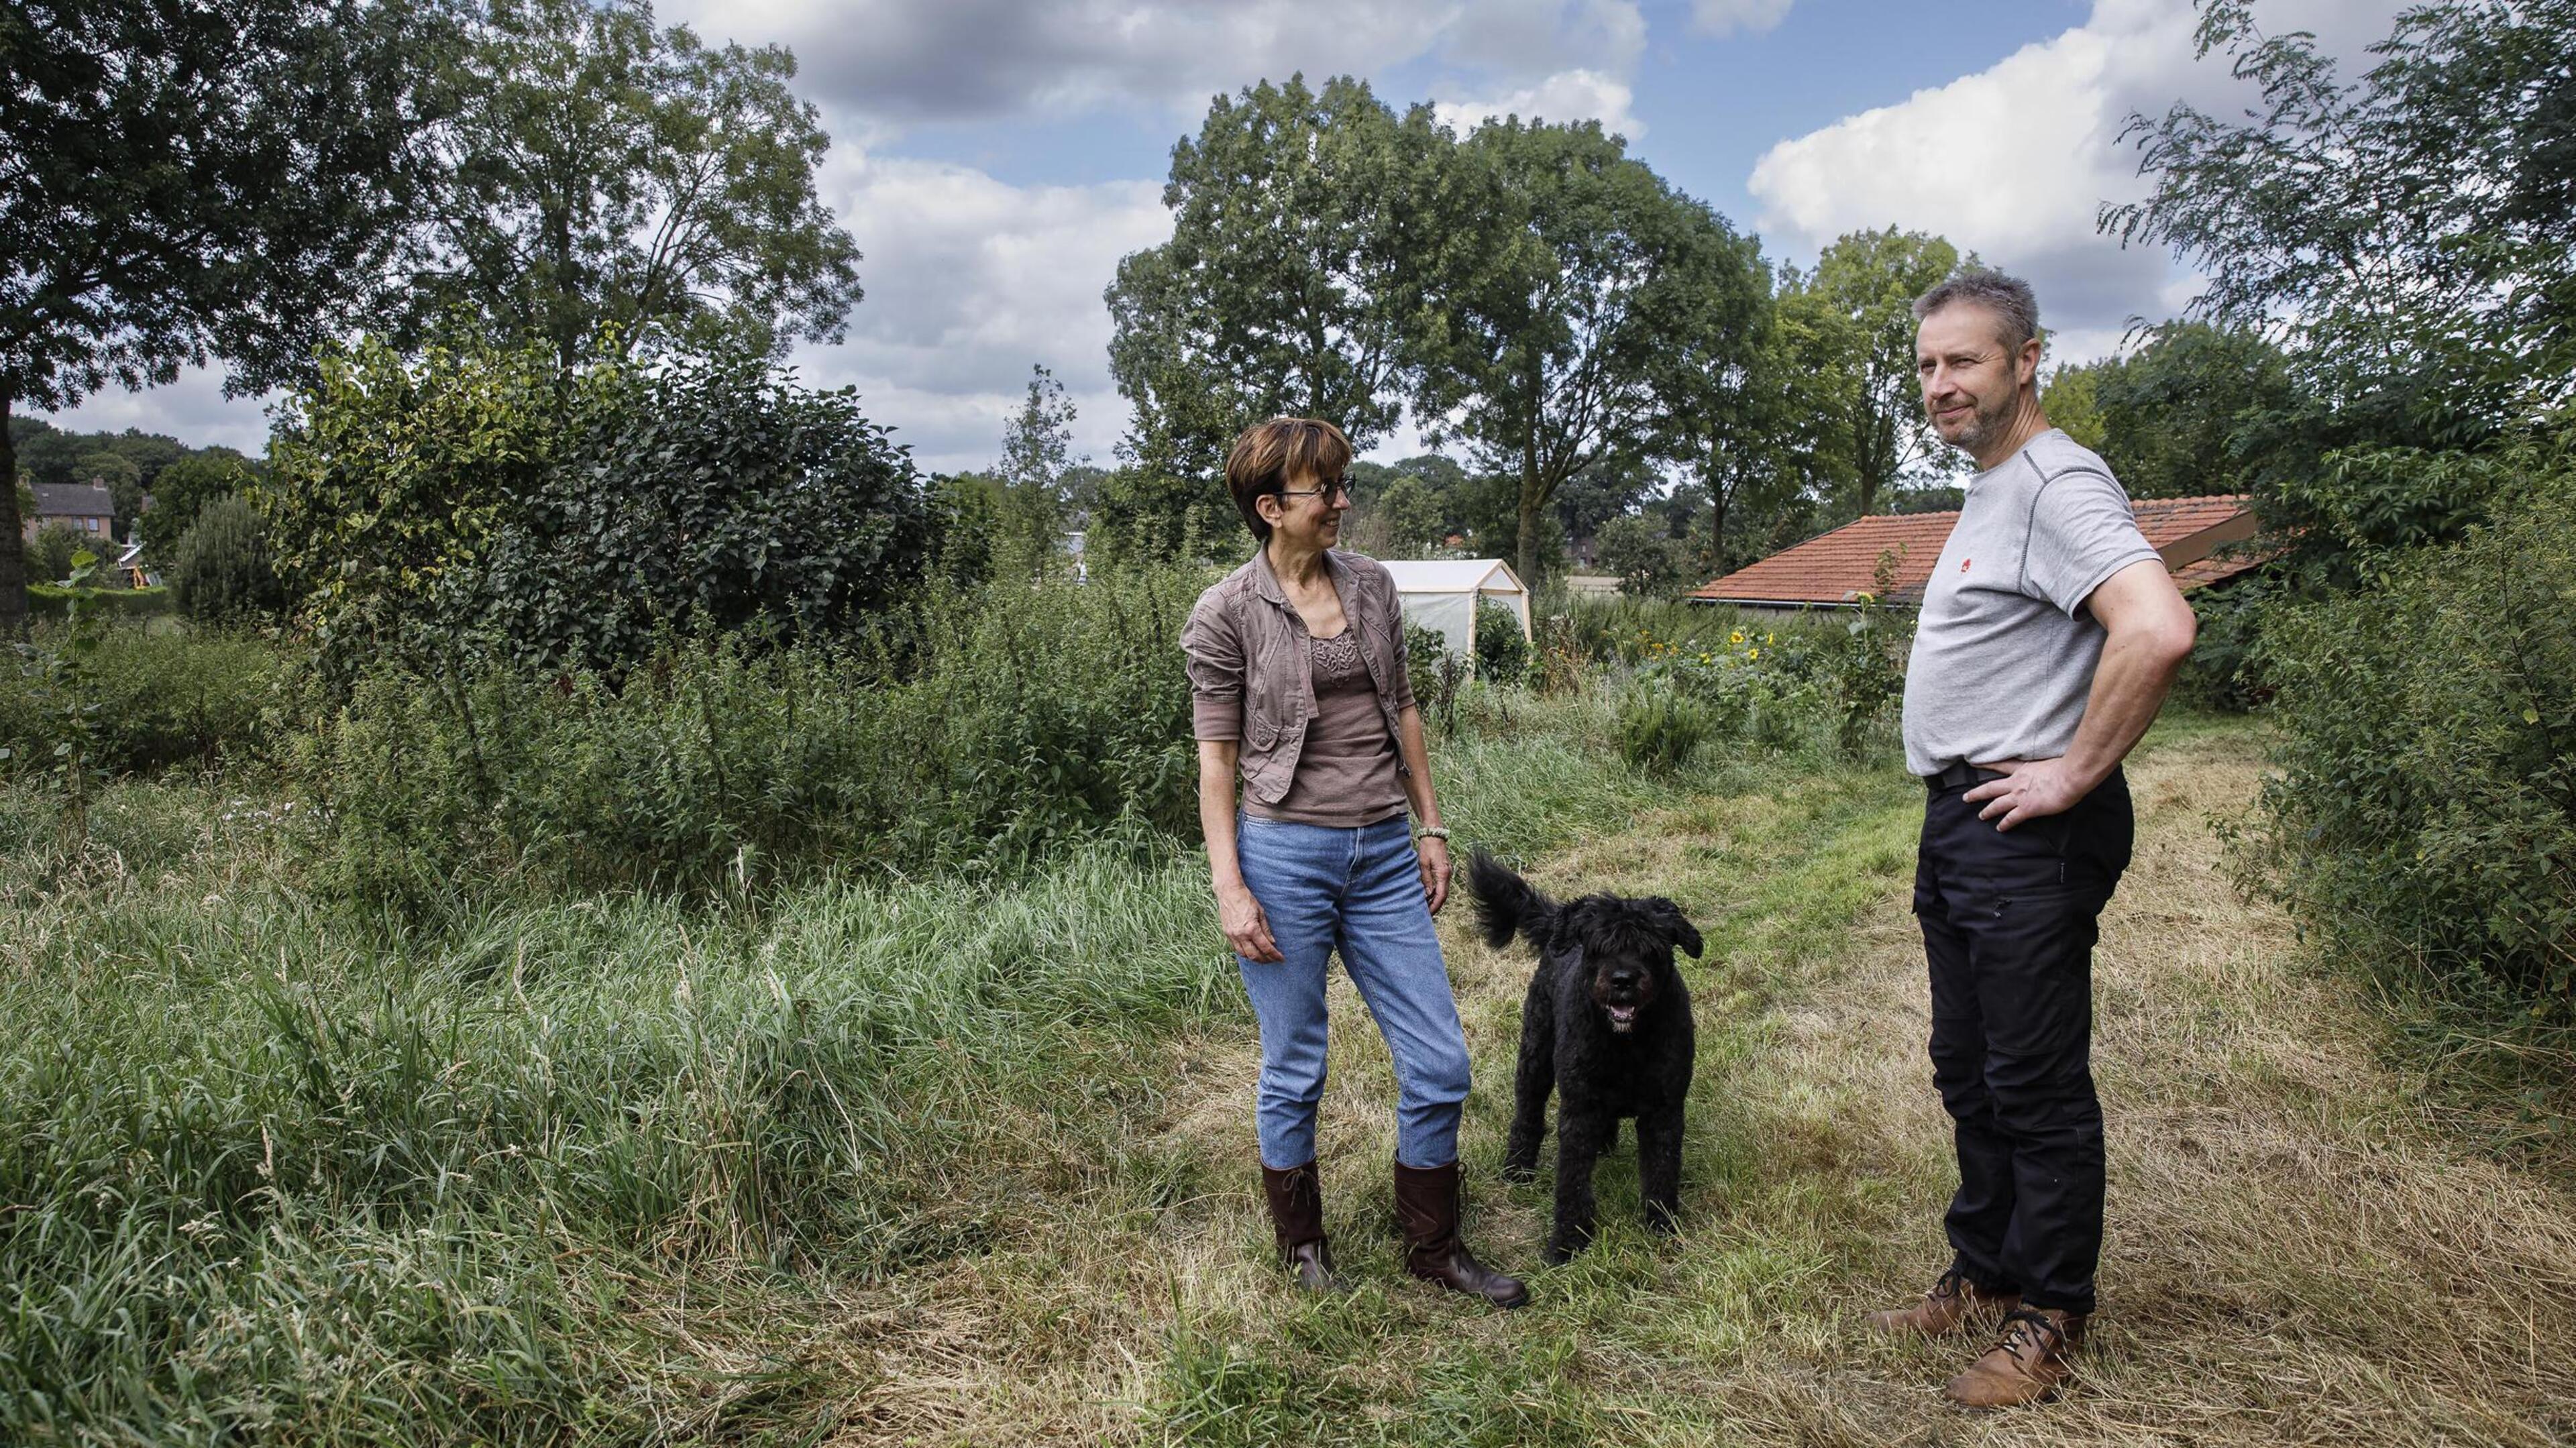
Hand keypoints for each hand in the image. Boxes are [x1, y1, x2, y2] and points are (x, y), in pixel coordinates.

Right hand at [1218, 883, 1282, 962]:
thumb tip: (1272, 942)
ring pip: (1244, 954)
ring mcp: (1232, 935)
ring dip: (1254, 958)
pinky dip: (1245, 952)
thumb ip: (1266, 929)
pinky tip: (1251, 950)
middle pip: (1254, 955)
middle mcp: (1241, 935)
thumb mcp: (1260, 912)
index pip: (1265, 948)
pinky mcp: (1227, 933)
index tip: (1281, 958)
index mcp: (1251, 929)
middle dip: (1265, 960)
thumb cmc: (1246, 899)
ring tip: (1262, 957)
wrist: (1229, 892)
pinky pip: (1236, 948)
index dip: (1274, 955)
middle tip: (1272, 959)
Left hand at [1416, 834, 1451, 913]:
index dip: (1435, 906)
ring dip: (1436, 900)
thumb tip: (1427, 895)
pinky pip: (1442, 885)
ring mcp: (1447, 873)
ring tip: (1426, 907)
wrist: (1434, 834)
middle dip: (1436, 906)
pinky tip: (1428, 896)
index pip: (1441, 895)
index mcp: (1443, 874)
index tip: (1428, 914)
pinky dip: (1436, 893)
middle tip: (1427, 914)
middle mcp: (1448, 874)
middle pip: (1443, 896)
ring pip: (1443, 891)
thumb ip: (1426, 880)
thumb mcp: (1423, 864)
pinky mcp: (1444, 870)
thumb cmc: (1427, 847)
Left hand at [1963, 757, 2089, 830]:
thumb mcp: (2049, 761)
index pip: (2001, 765)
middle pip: (1991, 788)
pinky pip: (2011, 818)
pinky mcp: (2027, 808)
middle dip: (1977, 793)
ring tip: (1981, 816)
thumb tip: (2049, 768)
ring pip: (1997, 804)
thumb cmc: (2065, 767)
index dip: (1987, 765)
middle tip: (1966, 797)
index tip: (1974, 763)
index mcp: (2023, 769)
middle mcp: (2017, 782)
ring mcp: (2020, 796)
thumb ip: (2043, 766)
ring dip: (1987, 811)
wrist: (2070, 776)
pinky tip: (2000, 828)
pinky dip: (2005, 824)